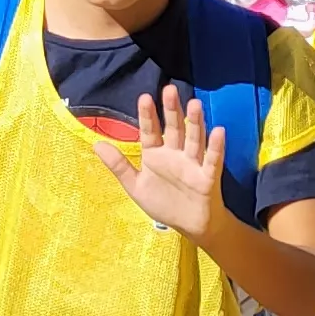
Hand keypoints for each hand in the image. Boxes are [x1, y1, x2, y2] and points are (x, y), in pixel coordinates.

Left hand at [87, 86, 228, 237]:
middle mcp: (175, 154)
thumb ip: (118, 165)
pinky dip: (216, 147)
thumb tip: (96, 144)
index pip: (150, 131)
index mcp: (156, 154)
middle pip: (174, 129)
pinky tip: (218, 131)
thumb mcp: (135, 186)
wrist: (189, 226)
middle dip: (172, 110)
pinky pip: (212, 160)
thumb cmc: (163, 203)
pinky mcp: (208, 177)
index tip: (144, 97)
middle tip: (170, 89)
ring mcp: (193, 164)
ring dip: (195, 123)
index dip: (147, 115)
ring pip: (194, 139)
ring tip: (195, 104)